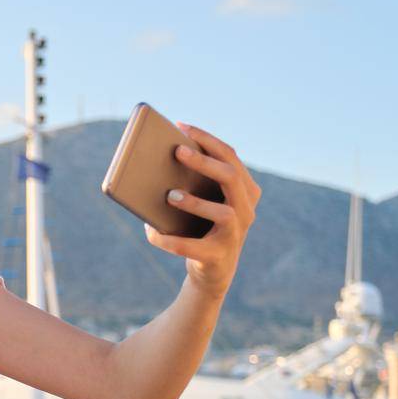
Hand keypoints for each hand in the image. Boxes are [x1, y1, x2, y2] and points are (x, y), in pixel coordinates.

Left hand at [144, 123, 261, 299]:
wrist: (213, 271)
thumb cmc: (203, 226)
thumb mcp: (202, 201)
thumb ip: (191, 182)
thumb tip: (154, 162)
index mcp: (244, 190)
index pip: (230, 156)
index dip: (207, 140)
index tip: (182, 127)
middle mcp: (246, 209)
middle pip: (230, 177)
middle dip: (204, 162)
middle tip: (177, 151)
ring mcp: (236, 234)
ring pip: (223, 213)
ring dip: (194, 203)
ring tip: (169, 195)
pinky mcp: (218, 257)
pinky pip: (194, 248)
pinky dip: (171, 240)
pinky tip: (151, 232)